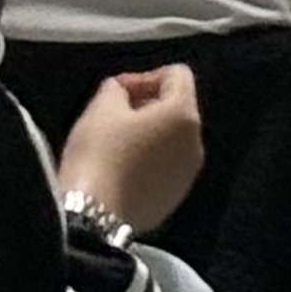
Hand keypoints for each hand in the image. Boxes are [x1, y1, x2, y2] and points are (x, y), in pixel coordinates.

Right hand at [58, 66, 203, 236]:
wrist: (94, 216)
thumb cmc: (99, 155)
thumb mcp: (100, 109)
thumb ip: (116, 89)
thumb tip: (120, 90)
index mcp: (184, 115)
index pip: (178, 75)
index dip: (145, 76)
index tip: (117, 90)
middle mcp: (196, 142)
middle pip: (177, 108)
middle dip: (147, 103)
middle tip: (112, 112)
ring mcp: (188, 173)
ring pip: (172, 139)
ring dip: (148, 132)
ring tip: (113, 141)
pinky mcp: (175, 196)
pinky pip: (166, 166)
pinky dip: (148, 159)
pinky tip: (119, 168)